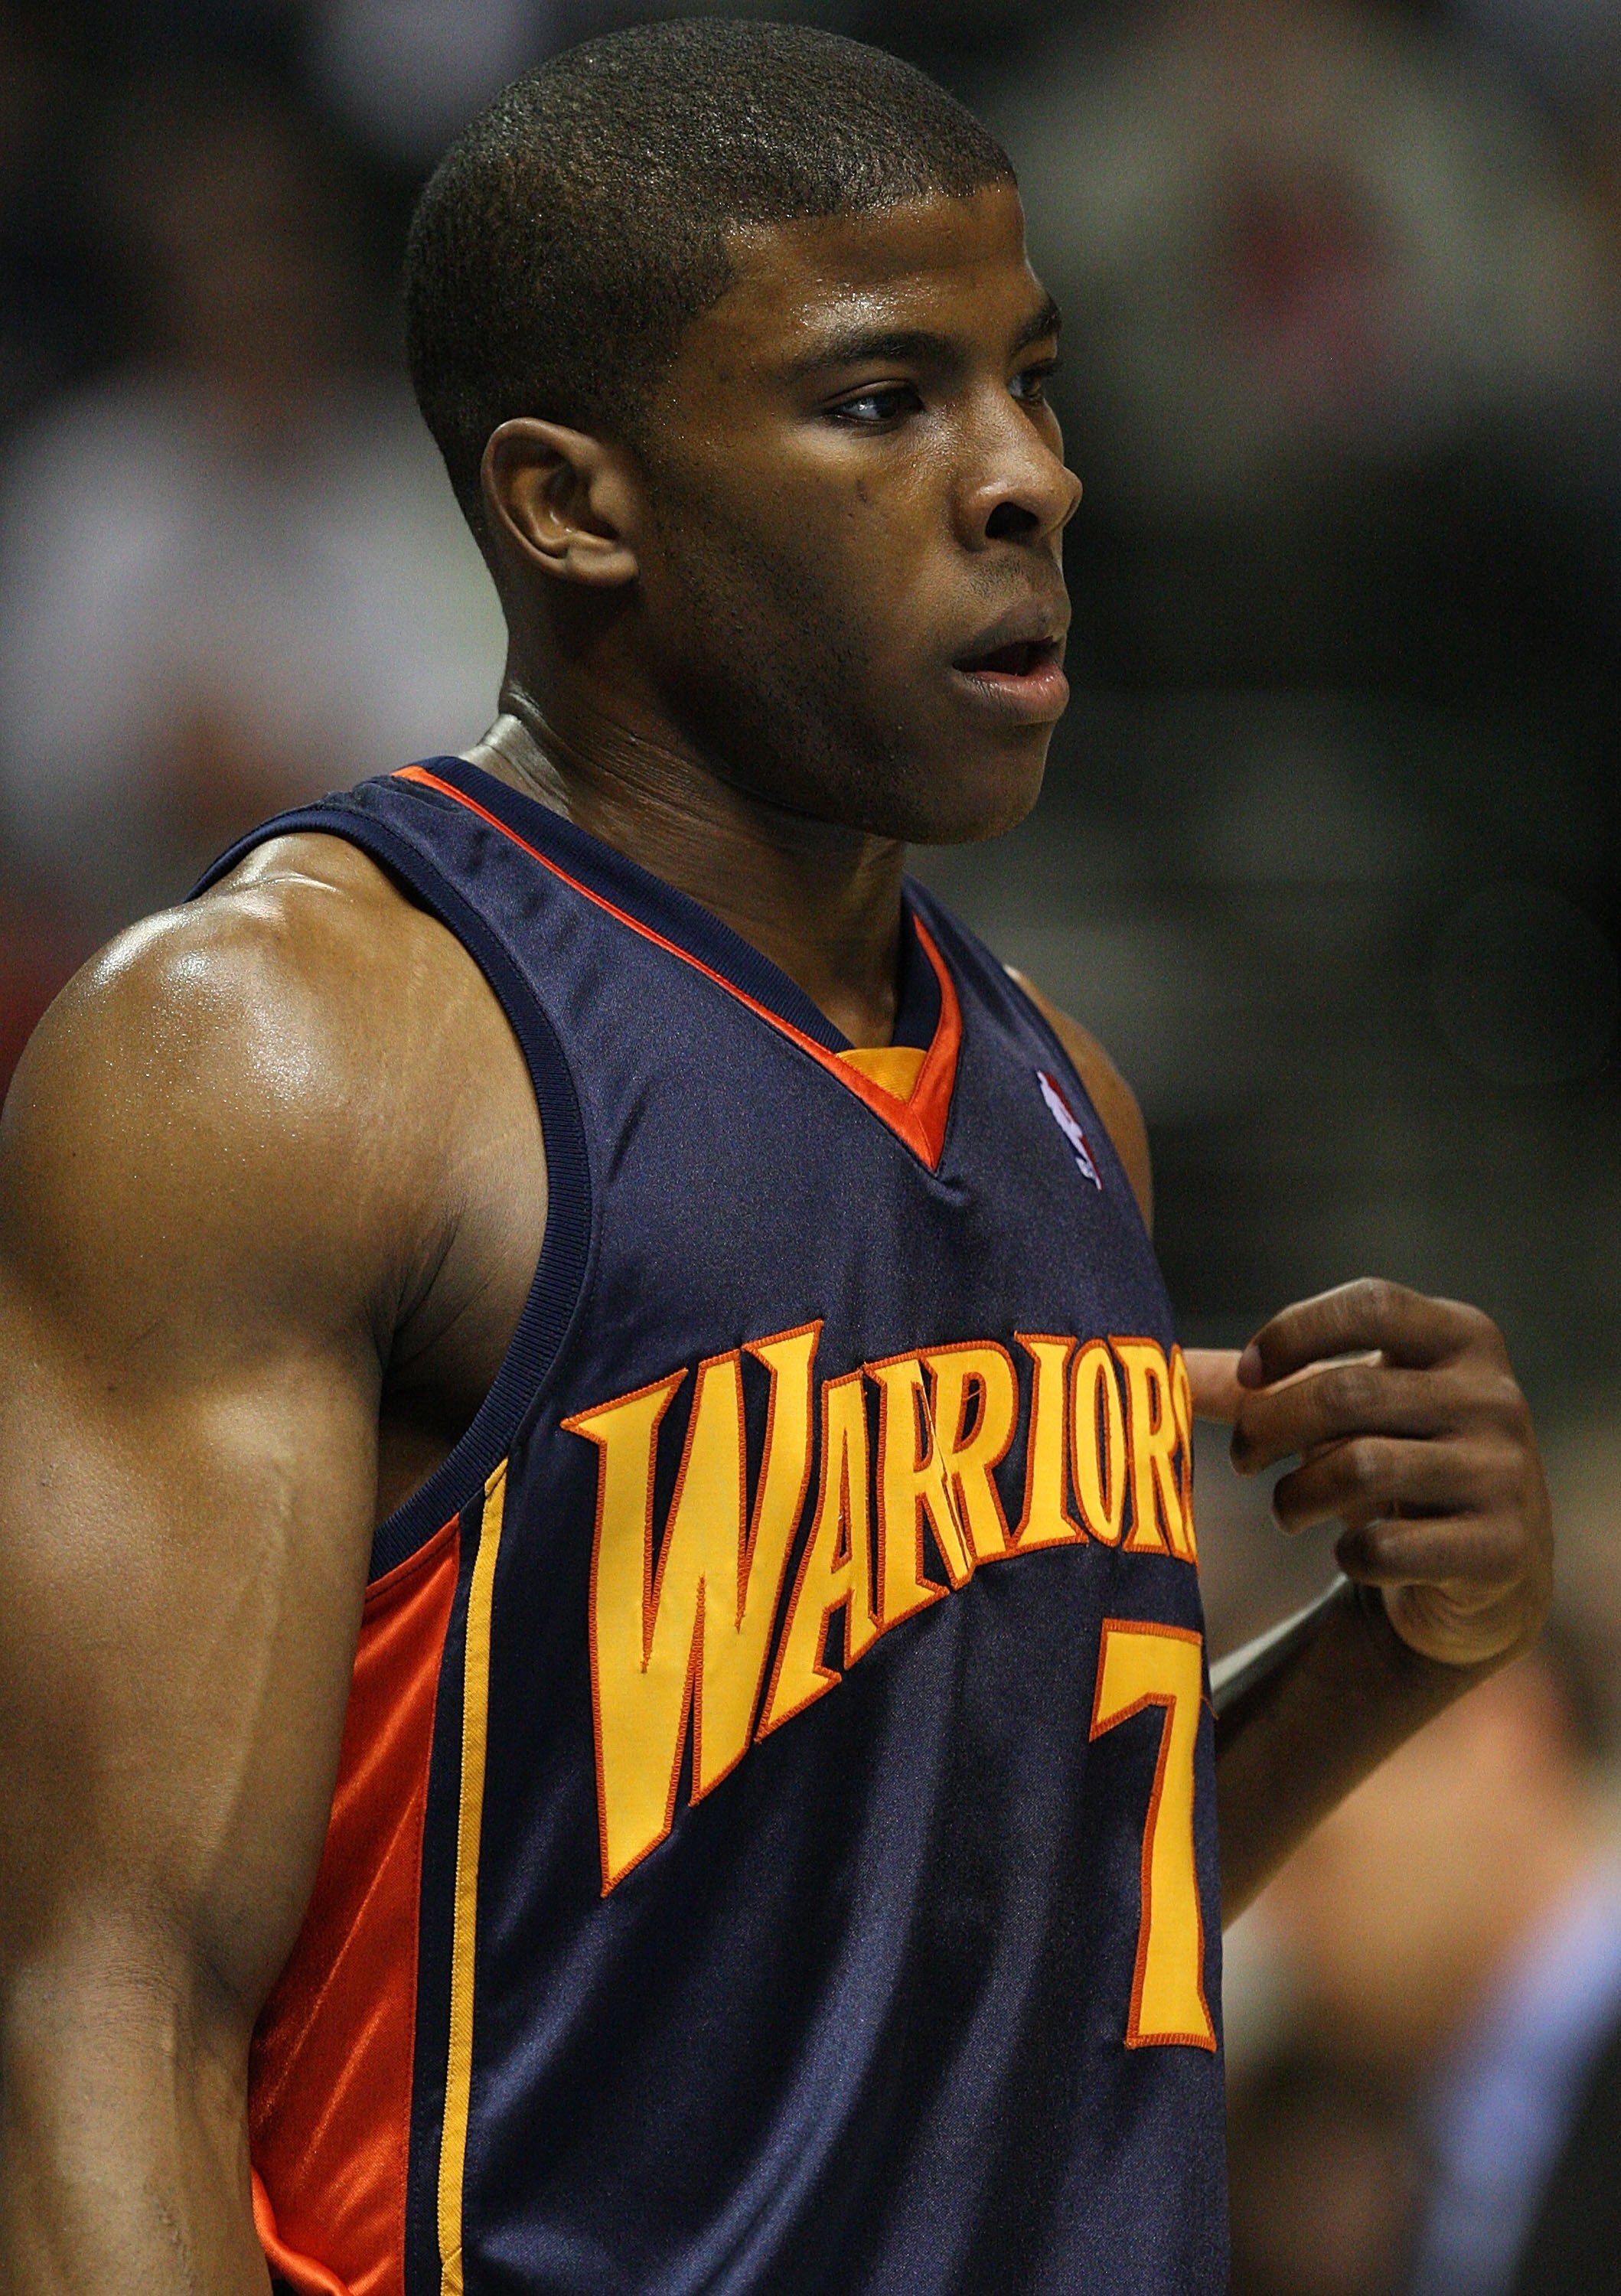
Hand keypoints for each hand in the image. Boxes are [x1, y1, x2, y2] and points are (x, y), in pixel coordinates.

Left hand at [1184, 1280, 1551, 1668]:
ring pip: (1361, 1468)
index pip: (1371, 1304)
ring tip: (1288, 1509)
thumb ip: (1266, 1380)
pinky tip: (1352, 1553)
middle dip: (1268, 1428)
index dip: (1293, 1333)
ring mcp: (1506, 1473)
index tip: (1247, 1375)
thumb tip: (1149, 1352)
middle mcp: (1495, 1397)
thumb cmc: (1401, 1459)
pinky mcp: (1500, 1549)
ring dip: (1297, 1496)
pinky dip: (1350, 1554)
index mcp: (1462, 1338)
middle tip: (1244, 1460)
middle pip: (1346, 1392)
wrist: (1493, 1569)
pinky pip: (1387, 1548)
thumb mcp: (1355, 1406)